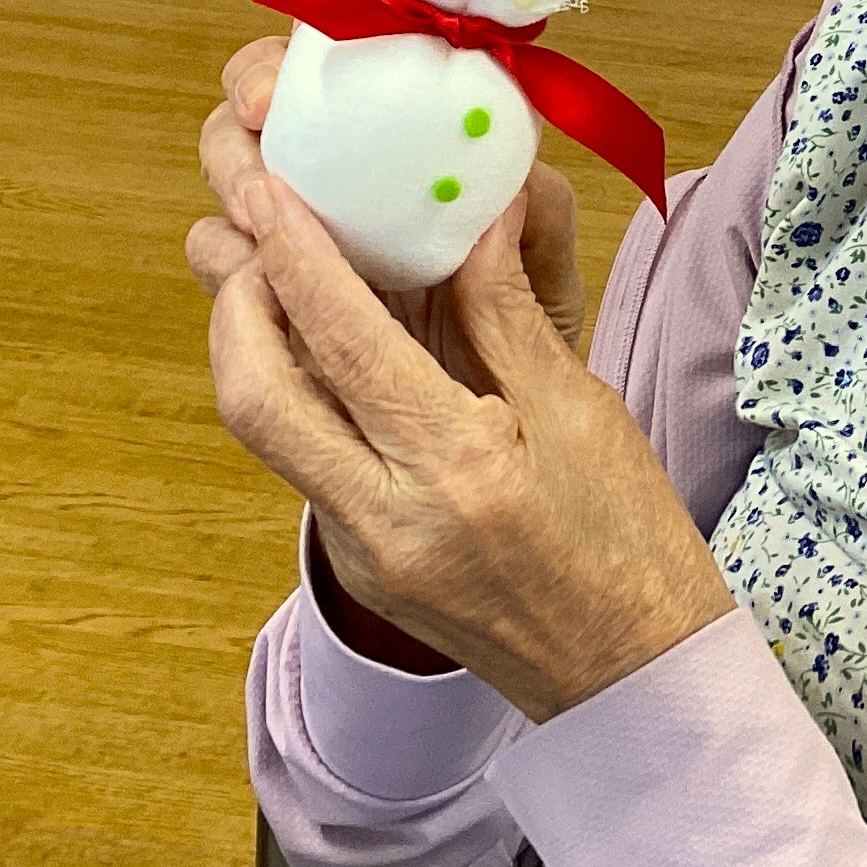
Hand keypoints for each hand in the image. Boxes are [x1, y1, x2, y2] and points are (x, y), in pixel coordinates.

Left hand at [188, 37, 728, 716]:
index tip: (270, 187)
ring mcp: (363, 554)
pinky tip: (320, 348)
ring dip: (249, 346)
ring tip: (268, 274)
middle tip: (246, 229)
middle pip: (257, 398)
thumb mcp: (584, 412)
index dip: (298, 257)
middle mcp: (388, 521)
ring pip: (264, 432)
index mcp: (459, 471)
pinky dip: (294, 391)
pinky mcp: (359, 569)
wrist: (631, 679)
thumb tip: (476, 211)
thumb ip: (510, 311)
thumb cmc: (631, 542)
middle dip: (235, 302)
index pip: (348, 346)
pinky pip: (300, 463)